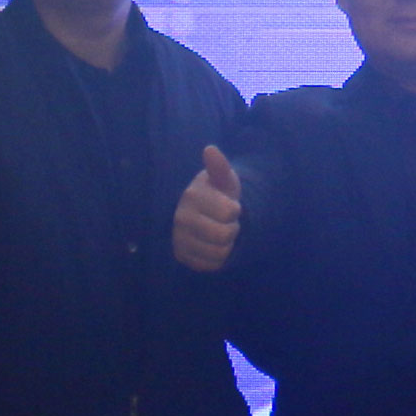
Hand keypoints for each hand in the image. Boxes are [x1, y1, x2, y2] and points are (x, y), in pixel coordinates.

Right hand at [172, 145, 241, 272]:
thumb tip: (210, 149)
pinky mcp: (182, 256)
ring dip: (227, 245)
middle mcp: (181, 218)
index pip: (230, 212)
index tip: (229, 205)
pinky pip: (211, 265)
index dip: (236, 210)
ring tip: (218, 232)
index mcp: (192, 195)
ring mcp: (179, 238)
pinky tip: (212, 245)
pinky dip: (218, 258)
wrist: (204, 214)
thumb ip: (220, 167)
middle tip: (225, 222)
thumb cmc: (218, 193)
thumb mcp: (224, 179)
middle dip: (232, 229)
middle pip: (225, 235)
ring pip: (219, 253)